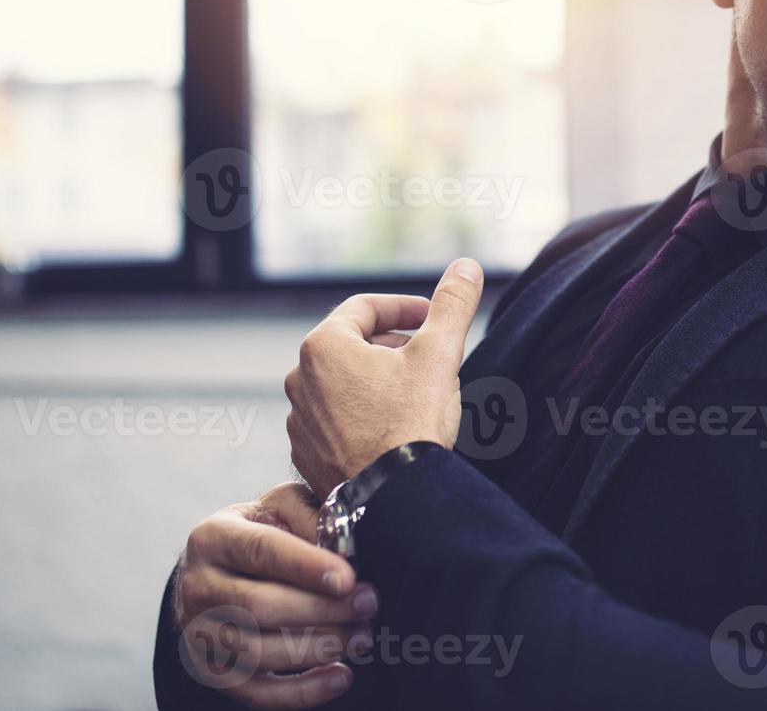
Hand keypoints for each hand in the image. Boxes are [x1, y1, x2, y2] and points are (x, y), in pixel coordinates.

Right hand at [174, 482, 380, 706]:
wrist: (216, 569)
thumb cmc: (260, 532)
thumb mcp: (279, 506)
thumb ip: (309, 515)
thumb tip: (344, 543)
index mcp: (213, 538)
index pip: (260, 551)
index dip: (305, 566)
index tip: (347, 578)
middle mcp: (198, 587)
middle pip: (259, 607)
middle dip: (322, 609)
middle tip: (368, 604)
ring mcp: (200, 634)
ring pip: (258, 652)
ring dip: (318, 648)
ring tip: (361, 637)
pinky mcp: (212, 671)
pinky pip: (256, 692)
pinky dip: (302, 692)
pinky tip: (340, 677)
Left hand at [284, 257, 483, 495]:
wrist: (392, 500)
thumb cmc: (411, 424)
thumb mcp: (440, 355)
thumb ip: (452, 305)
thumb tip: (467, 266)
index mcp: (323, 346)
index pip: (365, 307)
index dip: (405, 308)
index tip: (432, 319)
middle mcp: (299, 380)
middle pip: (351, 345)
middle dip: (392, 344)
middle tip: (428, 356)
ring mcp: (299, 421)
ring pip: (342, 384)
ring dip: (376, 381)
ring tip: (414, 394)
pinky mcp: (306, 454)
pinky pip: (335, 421)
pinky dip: (361, 415)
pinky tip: (392, 429)